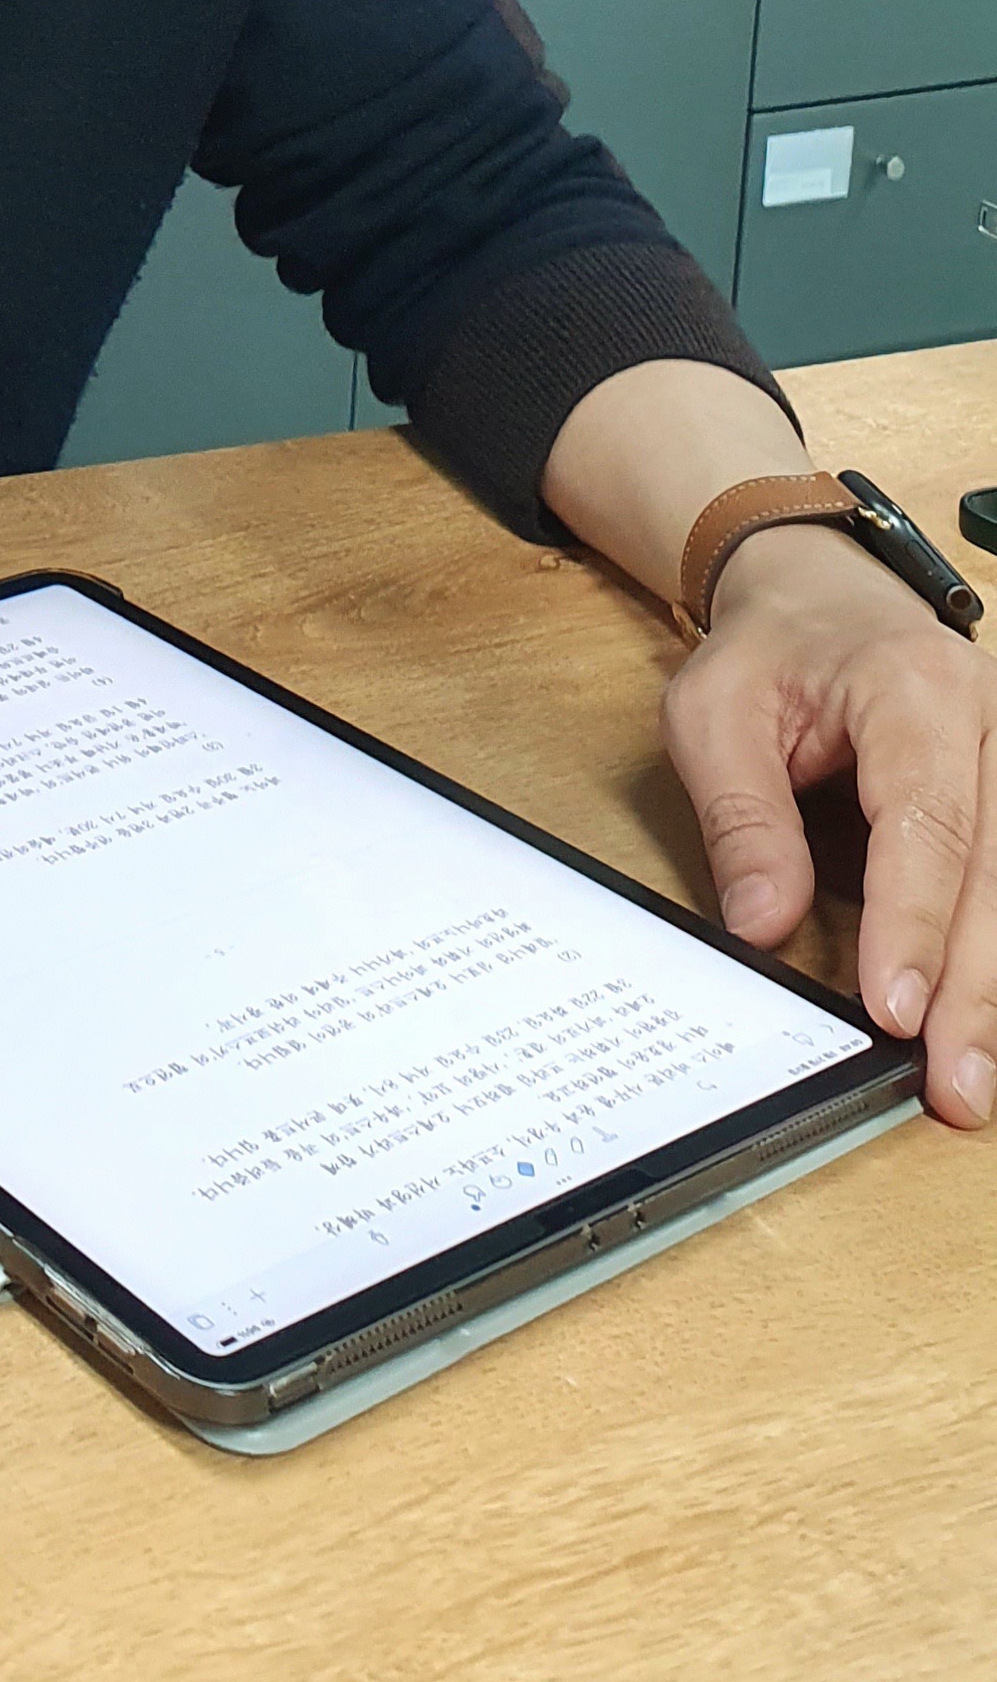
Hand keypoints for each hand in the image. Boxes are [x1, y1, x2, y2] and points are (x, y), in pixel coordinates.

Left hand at [663, 520, 996, 1128]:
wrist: (824, 594)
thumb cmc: (770, 652)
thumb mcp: (713, 711)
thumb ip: (743, 816)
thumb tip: (762, 925)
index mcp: (913, 688)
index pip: (926, 823)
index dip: (915, 923)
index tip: (894, 1010)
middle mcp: (990, 722)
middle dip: (975, 989)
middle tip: (954, 1087)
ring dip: (995, 986)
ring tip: (972, 1078)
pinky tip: (985, 1018)